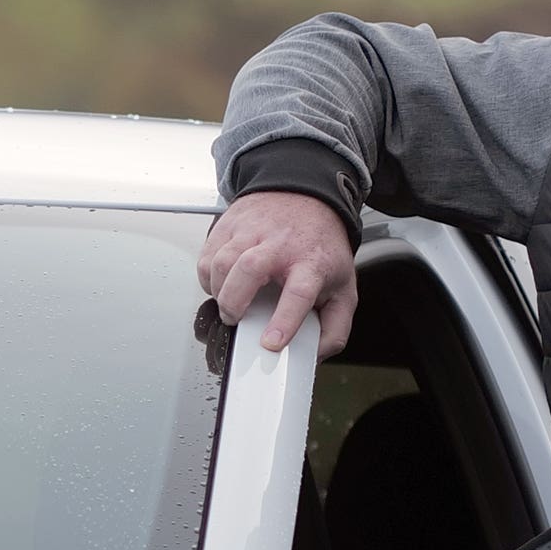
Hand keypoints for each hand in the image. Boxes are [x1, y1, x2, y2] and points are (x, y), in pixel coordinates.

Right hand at [198, 192, 359, 351]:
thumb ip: (335, 329)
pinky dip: (208, 277)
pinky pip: (207, 256)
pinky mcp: (230, 226)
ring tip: (229, 302)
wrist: (306, 194)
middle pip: (249, 269)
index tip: (271, 342)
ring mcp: (252, 232)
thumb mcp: (343, 287)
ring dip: (218, 290)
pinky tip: (222, 284)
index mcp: (312, 263)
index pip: (299, 292)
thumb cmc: (321, 245)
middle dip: (234, 301)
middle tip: (234, 318)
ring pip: (222, 262)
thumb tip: (314, 355)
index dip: (284, 320)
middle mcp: (280, 245)